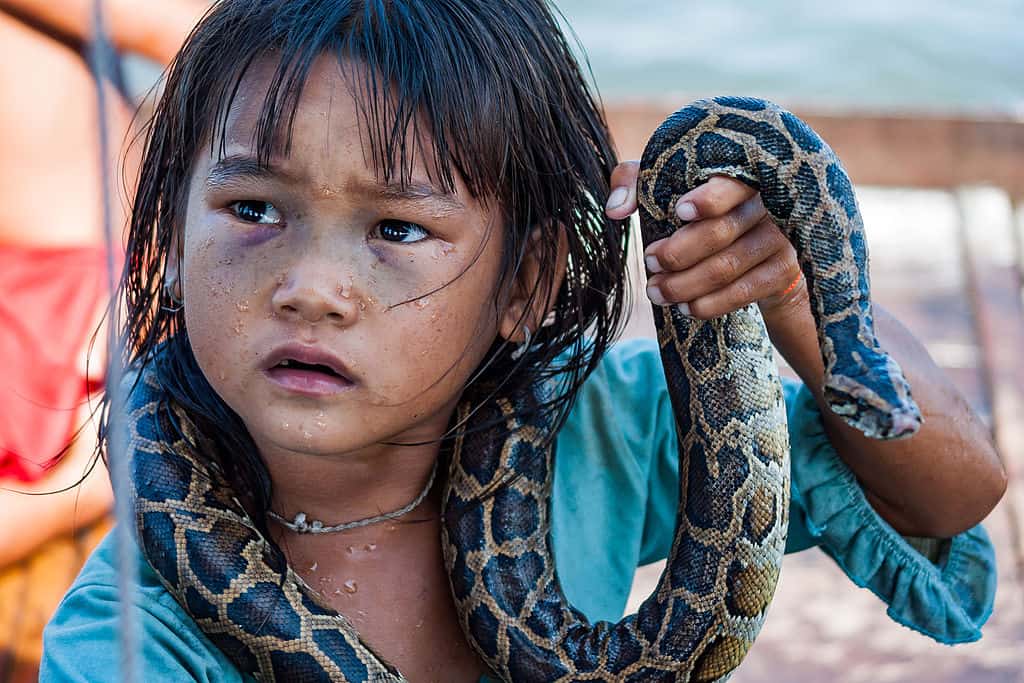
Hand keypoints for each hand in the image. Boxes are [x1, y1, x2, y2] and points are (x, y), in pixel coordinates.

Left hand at [605, 161, 805, 319]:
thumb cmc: (702, 211)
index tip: (679, 211)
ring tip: (657, 292)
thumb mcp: (668, 187)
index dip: (708, 198)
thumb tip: (614, 210)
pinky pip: (743, 292)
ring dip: (685, 284)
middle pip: (721, 231)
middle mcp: (766, 203)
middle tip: (650, 264)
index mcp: (740, 175)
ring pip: (728, 266)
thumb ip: (636, 183)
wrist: (758, 250)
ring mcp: (780, 238)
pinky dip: (710, 304)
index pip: (730, 182)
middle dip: (678, 253)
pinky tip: (686, 307)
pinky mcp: (783, 270)